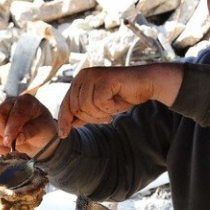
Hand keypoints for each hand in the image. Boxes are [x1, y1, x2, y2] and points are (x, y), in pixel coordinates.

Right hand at [0, 94, 59, 157]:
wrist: (40, 137)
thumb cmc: (44, 129)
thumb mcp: (43, 129)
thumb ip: (31, 131)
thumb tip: (17, 139)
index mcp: (25, 101)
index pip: (14, 113)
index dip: (11, 128)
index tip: (9, 141)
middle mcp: (9, 104)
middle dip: (3, 133)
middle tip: (14, 143)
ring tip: (12, 146)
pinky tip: (8, 150)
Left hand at [57, 64, 182, 135]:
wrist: (146, 84)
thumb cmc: (124, 95)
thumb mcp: (101, 107)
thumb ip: (86, 112)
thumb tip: (70, 124)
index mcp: (80, 80)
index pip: (66, 103)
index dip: (65, 120)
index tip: (63, 135)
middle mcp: (84, 75)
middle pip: (76, 107)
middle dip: (91, 118)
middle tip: (107, 118)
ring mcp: (94, 75)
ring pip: (86, 106)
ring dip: (101, 114)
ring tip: (112, 111)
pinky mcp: (104, 79)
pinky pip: (100, 102)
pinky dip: (110, 108)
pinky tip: (117, 105)